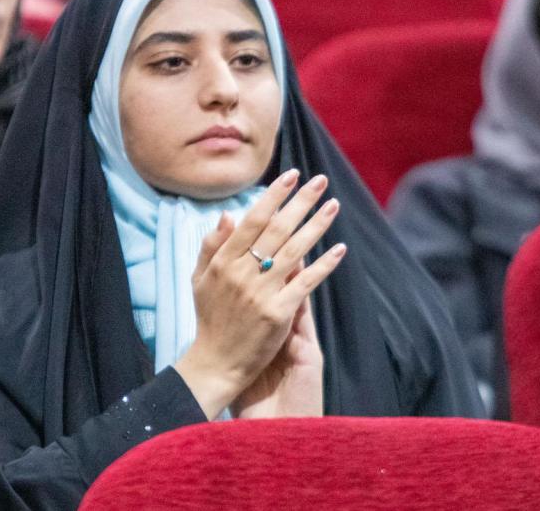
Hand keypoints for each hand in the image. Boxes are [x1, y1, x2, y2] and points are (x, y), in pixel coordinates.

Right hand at [173, 169, 345, 418]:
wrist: (215, 363)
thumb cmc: (210, 319)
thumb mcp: (200, 279)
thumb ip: (211, 246)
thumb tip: (228, 215)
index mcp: (223, 261)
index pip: (253, 219)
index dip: (274, 196)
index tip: (291, 175)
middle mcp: (242, 272)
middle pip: (278, 229)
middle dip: (301, 201)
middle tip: (320, 180)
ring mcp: (261, 292)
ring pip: (295, 250)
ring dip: (317, 225)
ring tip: (334, 205)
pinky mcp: (278, 312)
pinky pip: (306, 282)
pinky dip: (324, 264)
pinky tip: (339, 249)